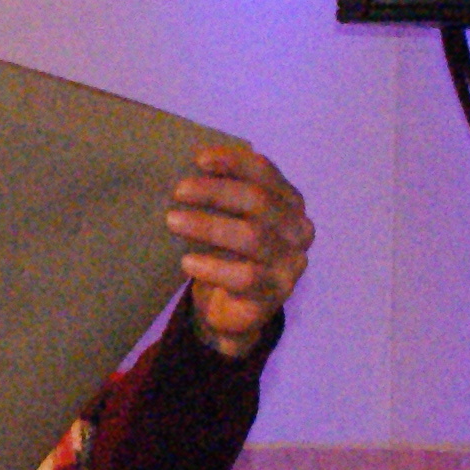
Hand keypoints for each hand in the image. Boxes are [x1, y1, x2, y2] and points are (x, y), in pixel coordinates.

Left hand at [166, 143, 313, 359]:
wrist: (231, 310)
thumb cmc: (227, 253)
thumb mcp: (226, 219)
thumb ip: (218, 195)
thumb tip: (179, 168)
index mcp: (288, 203)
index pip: (266, 173)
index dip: (234, 162)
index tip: (198, 159)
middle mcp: (297, 229)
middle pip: (259, 201)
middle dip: (215, 191)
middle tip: (178, 191)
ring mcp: (290, 263)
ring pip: (252, 237)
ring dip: (209, 225)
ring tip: (172, 221)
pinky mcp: (275, 293)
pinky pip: (246, 277)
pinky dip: (213, 267)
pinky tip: (187, 263)